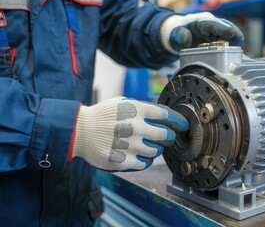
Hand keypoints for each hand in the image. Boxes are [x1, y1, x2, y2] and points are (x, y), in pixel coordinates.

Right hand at [68, 97, 188, 170]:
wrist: (79, 130)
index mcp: (136, 110)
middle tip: (166, 137)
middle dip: (169, 137)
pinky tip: (140, 156)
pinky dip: (145, 161)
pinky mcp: (122, 161)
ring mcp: (129, 145)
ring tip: (150, 146)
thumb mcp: (122, 102)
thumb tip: (164, 114)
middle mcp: (135, 127)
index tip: (183, 126)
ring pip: (157, 151)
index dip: (178, 121)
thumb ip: (142, 107)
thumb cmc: (102, 115)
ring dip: (157, 149)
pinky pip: (144, 164)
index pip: (166, 115)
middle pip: (166, 135)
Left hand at [160, 12, 243, 53]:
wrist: (178, 33)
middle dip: (232, 32)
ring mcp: (214, 30)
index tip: (230, 33)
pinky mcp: (216, 37)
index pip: (212, 24)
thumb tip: (187, 40)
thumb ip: (180, 36)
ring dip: (234, 38)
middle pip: (223, 26)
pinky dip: (231, 43)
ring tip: (241, 45)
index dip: (222, 29)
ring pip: (226, 32)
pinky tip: (235, 50)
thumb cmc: (178, 32)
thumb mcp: (175, 35)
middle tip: (241, 39)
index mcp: (200, 21)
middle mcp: (209, 24)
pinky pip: (224, 38)